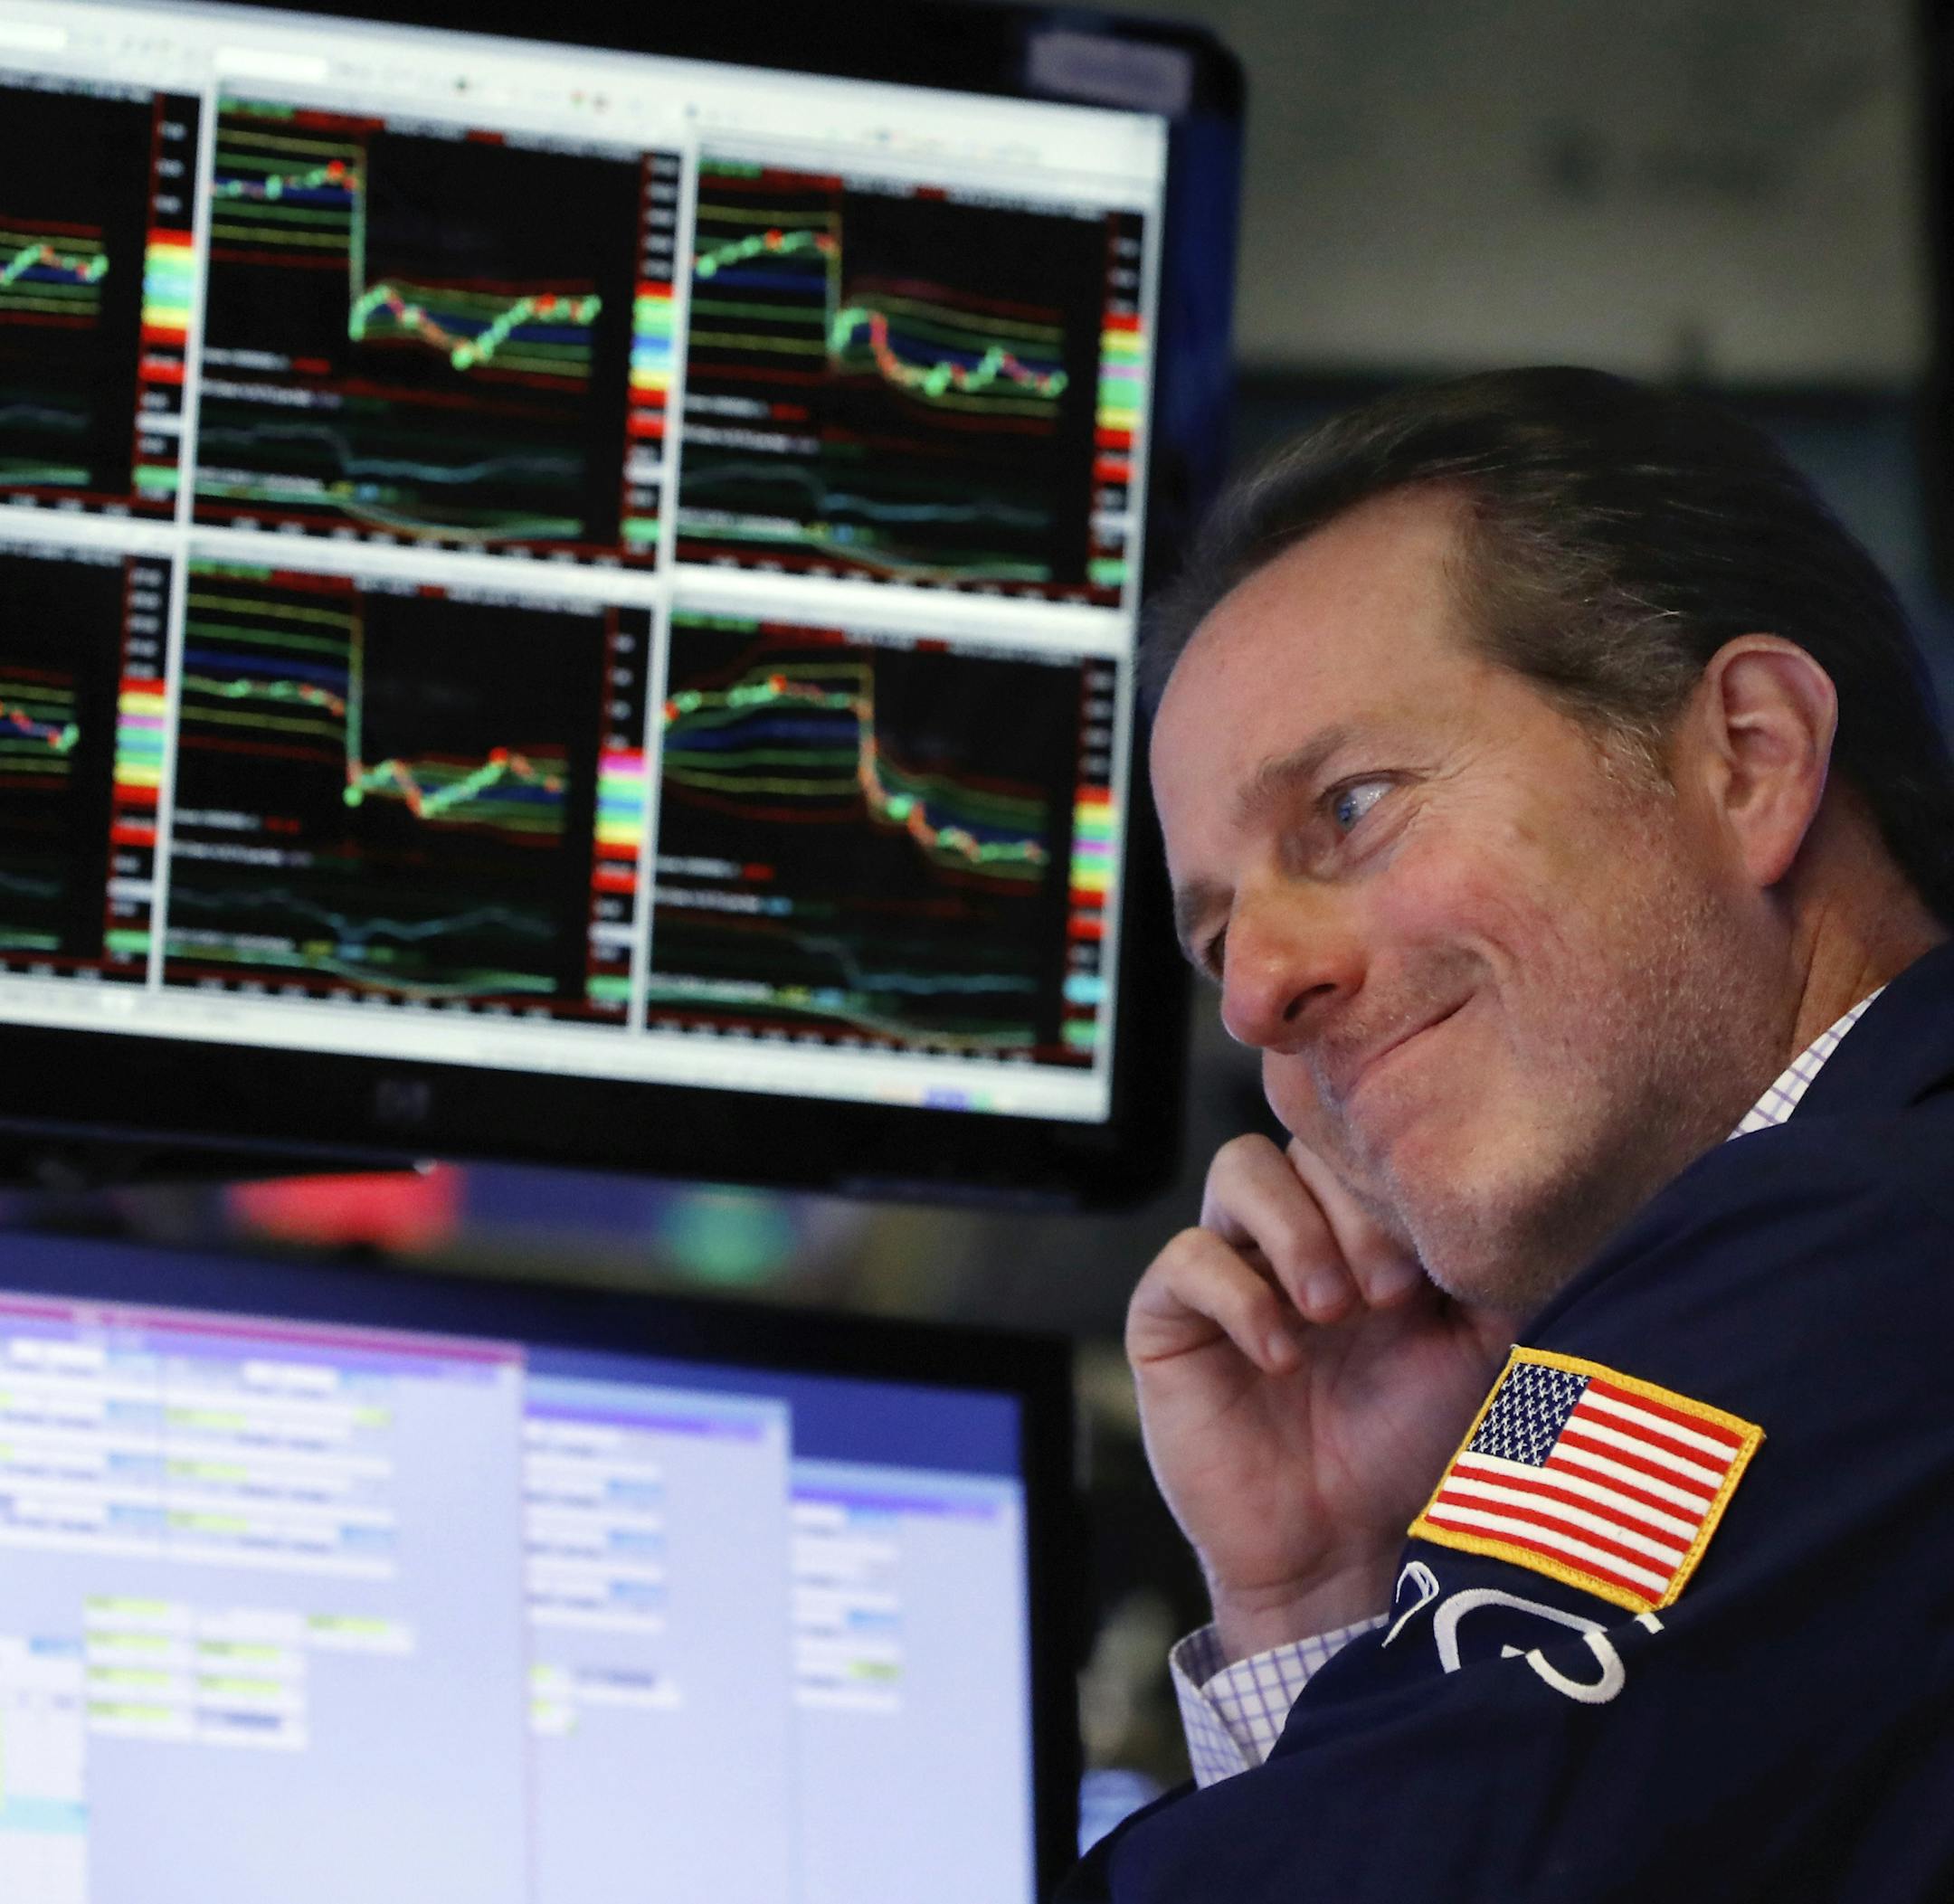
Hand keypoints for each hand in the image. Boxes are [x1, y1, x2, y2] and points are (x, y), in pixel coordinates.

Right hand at [1127, 1133, 1516, 1662]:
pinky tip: (1281, 1358)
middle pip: (1303, 1139)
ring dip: (1294, 1230)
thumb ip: (1491, 1268)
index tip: (1428, 1270)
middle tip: (1387, 1294)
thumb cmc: (1406, 1446)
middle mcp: (1289, 1230)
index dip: (1393, 1183)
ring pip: (1238, 1168)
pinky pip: (1188, 1258)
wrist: (1339, 1546)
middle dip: (1351, 1209)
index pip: (1363, 1139)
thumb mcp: (1475, 1346)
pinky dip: (1240, 1298)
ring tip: (1329, 1310)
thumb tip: (1518, 1199)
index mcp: (1359, 1224)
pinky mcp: (1169, 1314)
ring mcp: (1228, 1265)